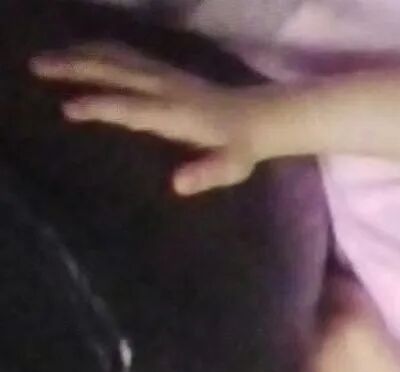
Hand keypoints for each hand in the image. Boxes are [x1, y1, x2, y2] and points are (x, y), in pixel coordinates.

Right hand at [30, 42, 259, 194]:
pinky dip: (96, 50)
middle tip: (37, 67)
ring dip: (79, 55)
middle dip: (74, 67)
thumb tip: (178, 186)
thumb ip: (206, 174)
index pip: (130, 108)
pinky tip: (79, 54)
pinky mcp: (162, 70)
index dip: (100, 107)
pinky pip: (123, 54)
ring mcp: (162, 74)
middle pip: (113, 70)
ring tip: (46, 60)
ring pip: (115, 56)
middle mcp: (163, 87)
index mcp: (174, 113)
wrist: (257, 117)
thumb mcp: (230, 167)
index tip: (68, 109)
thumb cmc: (239, 149)